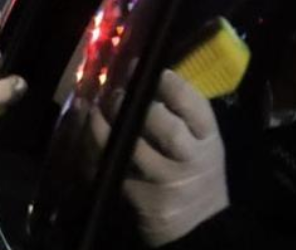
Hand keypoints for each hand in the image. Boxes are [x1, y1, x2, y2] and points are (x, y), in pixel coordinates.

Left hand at [90, 70, 228, 246]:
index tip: (145, 69)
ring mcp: (167, 182)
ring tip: (93, 111)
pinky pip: (112, 170)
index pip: (195, 107)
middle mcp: (192, 160)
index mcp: (208, 139)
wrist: (200, 225)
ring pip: (130, 149)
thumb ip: (181, 114)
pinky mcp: (145, 200)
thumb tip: (144, 74)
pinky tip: (87, 137)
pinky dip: (95, 152)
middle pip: (164, 129)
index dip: (170, 85)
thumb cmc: (195, 169)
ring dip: (104, 126)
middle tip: (114, 94)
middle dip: (134, 106)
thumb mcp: (201, 142)